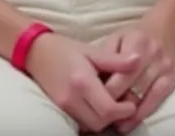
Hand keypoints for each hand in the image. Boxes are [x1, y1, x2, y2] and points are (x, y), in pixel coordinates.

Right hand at [24, 30, 140, 132]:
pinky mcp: (59, 110)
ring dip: (103, 119)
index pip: (108, 109)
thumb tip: (139, 60)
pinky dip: (91, 118)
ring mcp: (63, 106)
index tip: (131, 103)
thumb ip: (116, 60)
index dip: (123, 110)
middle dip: (115, 117)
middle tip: (124, 104)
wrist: (35, 51)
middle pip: (100, 122)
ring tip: (111, 103)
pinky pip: (80, 123)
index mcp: (82, 81)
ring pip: (90, 126)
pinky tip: (96, 105)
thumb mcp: (92, 50)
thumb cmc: (65, 48)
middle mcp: (71, 98)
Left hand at [96, 19, 174, 133]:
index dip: (105, 90)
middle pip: (131, 86)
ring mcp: (164, 67)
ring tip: (114, 123)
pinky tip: (131, 121)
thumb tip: (92, 79)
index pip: (118, 73)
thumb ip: (106, 56)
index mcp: (136, 42)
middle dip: (115, 104)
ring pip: (143, 96)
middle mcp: (152, 54)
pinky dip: (142, 114)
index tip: (93, 102)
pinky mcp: (172, 79)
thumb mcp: (117, 37)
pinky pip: (157, 101)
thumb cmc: (135, 36)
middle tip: (101, 116)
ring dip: (127, 113)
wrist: (166, 29)